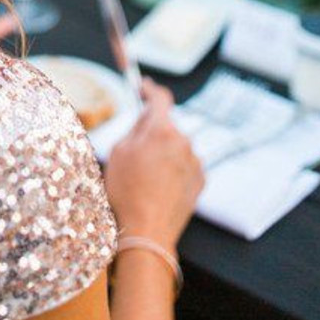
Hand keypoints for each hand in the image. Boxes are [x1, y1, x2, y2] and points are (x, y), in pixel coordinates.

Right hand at [105, 78, 203, 251]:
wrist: (147, 232)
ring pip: (175, 146)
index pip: (160, 98)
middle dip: (152, 131)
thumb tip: (145, 117)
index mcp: (162, 130)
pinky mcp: (200, 182)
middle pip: (167, 125)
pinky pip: (184, 165)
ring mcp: (195, 163)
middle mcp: (184, 142)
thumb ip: (135, 128)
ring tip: (145, 176)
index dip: (150, 89)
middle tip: (133, 149)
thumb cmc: (127, 191)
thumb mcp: (119, 151)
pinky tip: (157, 186)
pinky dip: (173, 168)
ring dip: (163, 152)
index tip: (143, 87)